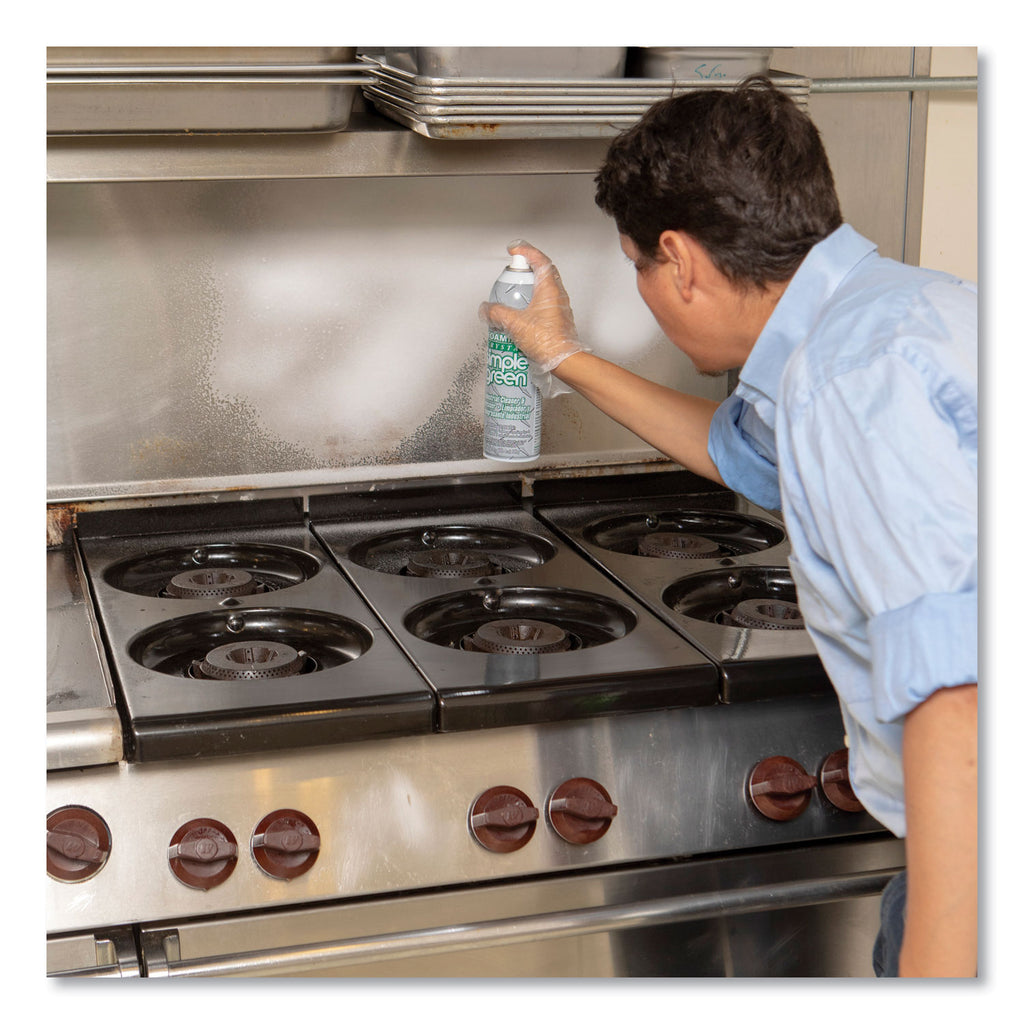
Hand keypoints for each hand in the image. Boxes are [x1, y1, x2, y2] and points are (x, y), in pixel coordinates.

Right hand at [479, 242, 588, 394]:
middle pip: (544, 272)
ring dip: (531, 287)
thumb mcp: (515, 324)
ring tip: (515, 296)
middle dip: (528, 269)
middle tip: (514, 273)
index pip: (540, 260)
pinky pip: (546, 304)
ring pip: (545, 289)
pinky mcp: (559, 320)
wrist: (564, 361)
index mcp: (550, 289)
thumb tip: (487, 309)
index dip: (526, 251)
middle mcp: (558, 295)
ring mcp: (560, 308)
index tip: (515, 250)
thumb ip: (497, 313)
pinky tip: (523, 315)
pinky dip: (534, 303)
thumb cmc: (547, 341)